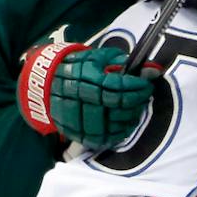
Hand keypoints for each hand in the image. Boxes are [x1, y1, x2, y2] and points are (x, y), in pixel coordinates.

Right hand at [18, 42, 154, 146]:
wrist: (47, 86)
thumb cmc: (77, 69)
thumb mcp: (96, 58)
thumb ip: (121, 63)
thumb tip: (149, 69)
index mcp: (86, 79)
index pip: (118, 86)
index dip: (137, 86)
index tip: (146, 85)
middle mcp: (82, 99)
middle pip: (117, 105)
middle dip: (136, 101)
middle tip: (144, 95)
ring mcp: (79, 118)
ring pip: (113, 123)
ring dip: (130, 116)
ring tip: (136, 108)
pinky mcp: (79, 133)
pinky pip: (105, 138)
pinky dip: (120, 132)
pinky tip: (127, 123)